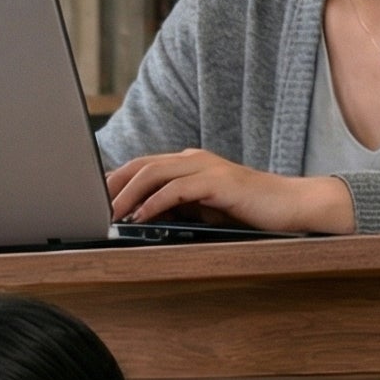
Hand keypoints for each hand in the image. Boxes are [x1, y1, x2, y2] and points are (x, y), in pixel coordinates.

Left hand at [106, 150, 354, 235]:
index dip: (111, 182)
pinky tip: (141, 218)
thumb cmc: (245, 211)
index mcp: (186, 164)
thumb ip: (171, 210)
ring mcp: (206, 167)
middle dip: (110, 186)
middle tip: (88, 208)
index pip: (139, 167)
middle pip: (139, 165)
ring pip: (154, 173)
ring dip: (127, 195)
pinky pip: (178, 189)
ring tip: (109, 215)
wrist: (291, 206)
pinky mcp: (219, 182)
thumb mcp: (199, 211)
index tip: (88, 202)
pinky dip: (155, 203)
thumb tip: (135, 220)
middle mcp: (193, 160)